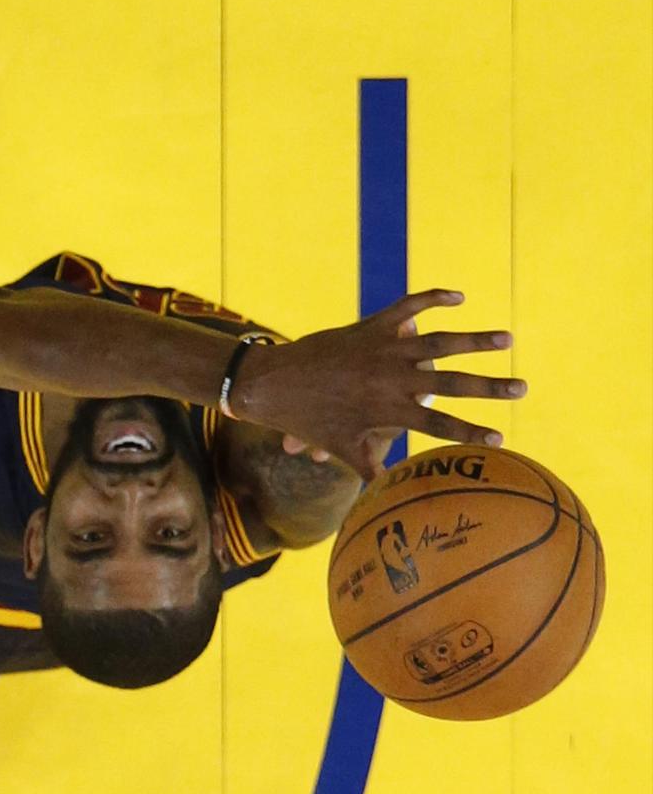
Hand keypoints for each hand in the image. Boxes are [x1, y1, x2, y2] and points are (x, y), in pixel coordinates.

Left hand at [237, 289, 525, 480]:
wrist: (271, 382)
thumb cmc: (306, 420)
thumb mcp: (341, 446)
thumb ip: (369, 469)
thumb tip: (389, 496)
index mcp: (387, 411)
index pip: (437, 426)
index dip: (469, 433)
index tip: (501, 440)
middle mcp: (391, 380)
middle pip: (450, 384)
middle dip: (489, 387)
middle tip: (522, 388)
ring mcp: (383, 350)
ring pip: (438, 342)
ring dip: (475, 340)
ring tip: (507, 338)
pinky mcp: (371, 326)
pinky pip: (407, 307)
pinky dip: (432, 299)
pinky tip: (458, 297)